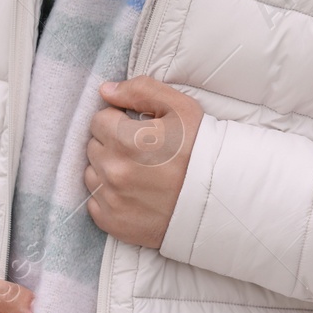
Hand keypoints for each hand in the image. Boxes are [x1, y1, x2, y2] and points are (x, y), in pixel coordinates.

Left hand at [85, 76, 204, 248]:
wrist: (220, 198)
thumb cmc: (201, 150)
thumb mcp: (181, 108)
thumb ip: (141, 90)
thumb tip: (106, 90)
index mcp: (127, 139)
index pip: (99, 120)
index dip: (119, 121)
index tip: (137, 130)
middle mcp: (114, 170)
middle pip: (93, 146)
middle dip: (112, 144)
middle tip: (140, 151)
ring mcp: (112, 199)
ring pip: (92, 174)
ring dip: (108, 169)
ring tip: (138, 172)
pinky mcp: (113, 222)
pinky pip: (94, 203)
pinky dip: (108, 197)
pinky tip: (133, 193)